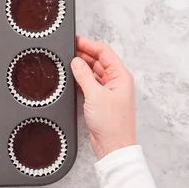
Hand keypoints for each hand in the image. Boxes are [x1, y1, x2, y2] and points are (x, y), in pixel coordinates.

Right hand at [71, 36, 135, 159]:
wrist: (114, 146)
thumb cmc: (112, 123)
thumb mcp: (95, 94)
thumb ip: (84, 75)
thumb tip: (76, 61)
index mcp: (120, 76)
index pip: (105, 53)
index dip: (90, 45)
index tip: (76, 40)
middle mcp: (116, 82)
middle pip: (99, 61)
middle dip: (84, 55)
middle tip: (68, 50)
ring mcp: (109, 92)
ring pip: (93, 73)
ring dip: (82, 68)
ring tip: (67, 63)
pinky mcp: (101, 101)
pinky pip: (90, 84)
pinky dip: (81, 80)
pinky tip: (72, 79)